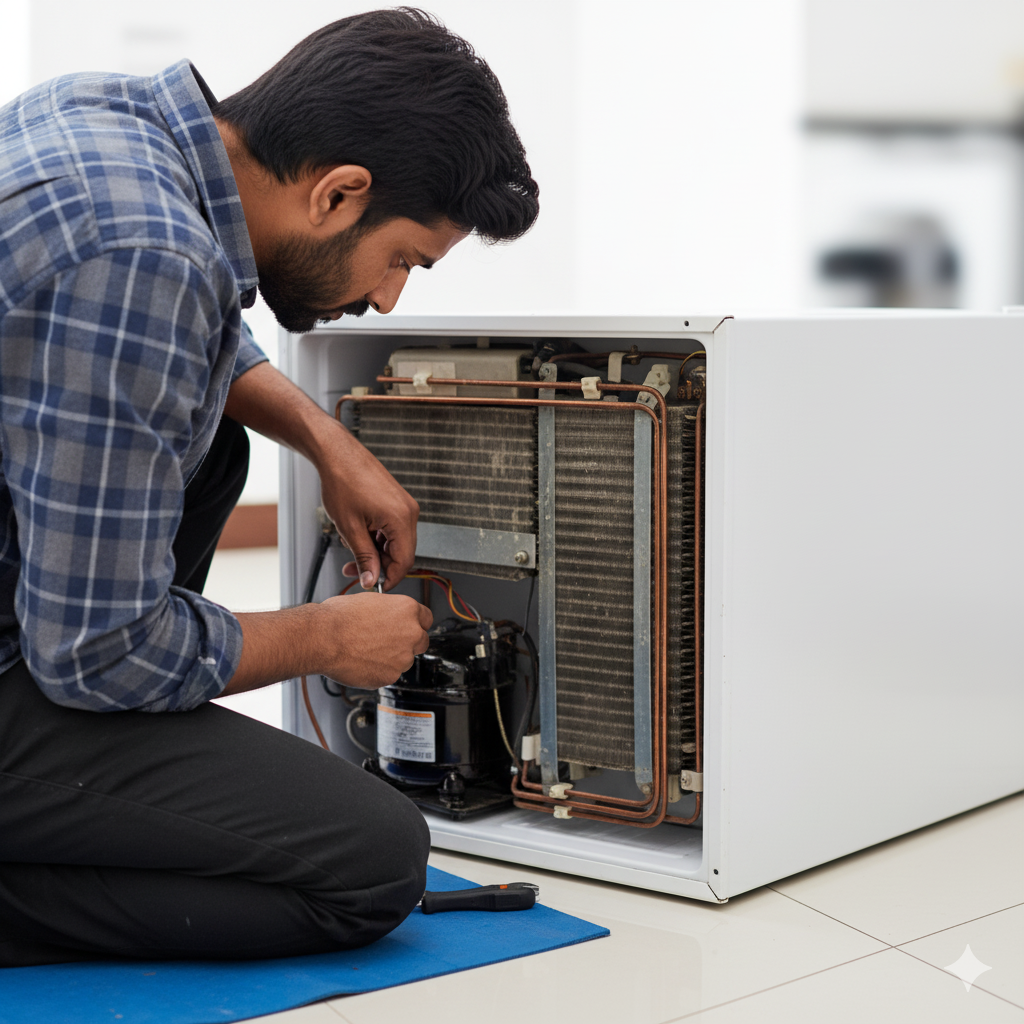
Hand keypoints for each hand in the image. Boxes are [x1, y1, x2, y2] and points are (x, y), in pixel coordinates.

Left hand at [222, 363, 418, 592]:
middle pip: (402, 552)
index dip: (389, 578)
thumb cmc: (342, 482)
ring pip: (396, 541)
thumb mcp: (350, 528)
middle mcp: (409, 512)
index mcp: (401, 519)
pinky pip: (392, 528)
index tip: (373, 585)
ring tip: (352, 549)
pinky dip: (377, 537)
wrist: (337, 454)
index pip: (404, 561)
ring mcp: (404, 505)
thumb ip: (364, 557)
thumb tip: (371, 580)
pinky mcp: (397, 501)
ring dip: (376, 551)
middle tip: (355, 570)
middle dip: (379, 565)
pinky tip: (359, 535)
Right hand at [316, 593, 432, 688]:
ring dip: (391, 658)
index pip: (426, 618)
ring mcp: (402, 657)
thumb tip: (388, 616)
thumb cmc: (338, 618)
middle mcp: (411, 633)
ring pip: (404, 660)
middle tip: (387, 642)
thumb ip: (388, 611)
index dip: (414, 623)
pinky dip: (378, 671)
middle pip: (421, 641)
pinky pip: (388, 674)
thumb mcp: (370, 601)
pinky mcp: (390, 676)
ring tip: (367, 651)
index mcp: (407, 609)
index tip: (407, 626)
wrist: (323, 638)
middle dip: (408, 642)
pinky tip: (362, 662)